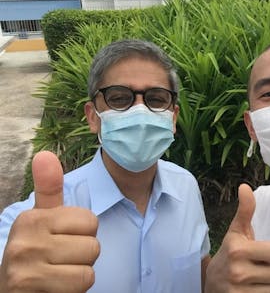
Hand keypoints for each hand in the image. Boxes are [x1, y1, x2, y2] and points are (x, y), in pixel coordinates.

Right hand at [0, 151, 99, 292]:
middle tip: (61, 261)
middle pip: (92, 245)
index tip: (63, 241)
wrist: (14, 292)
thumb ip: (48, 189)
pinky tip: (56, 287)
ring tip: (59, 274)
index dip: (84, 234)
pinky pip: (80, 284)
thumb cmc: (37, 254)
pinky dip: (74, 290)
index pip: (90, 221)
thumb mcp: (43, 220)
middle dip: (83, 257)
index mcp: (32, 218)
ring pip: (88, 268)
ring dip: (79, 275)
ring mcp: (25, 265)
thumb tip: (44, 154)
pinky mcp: (30, 287)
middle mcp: (25, 239)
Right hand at [204, 184, 269, 292]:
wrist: (212, 284)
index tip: (257, 253)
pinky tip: (252, 291)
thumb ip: (245, 211)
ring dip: (268, 286)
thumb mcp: (236, 233)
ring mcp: (239, 291)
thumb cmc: (230, 254)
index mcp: (237, 249)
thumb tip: (245, 186)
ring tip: (253, 281)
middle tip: (256, 268)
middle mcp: (237, 271)